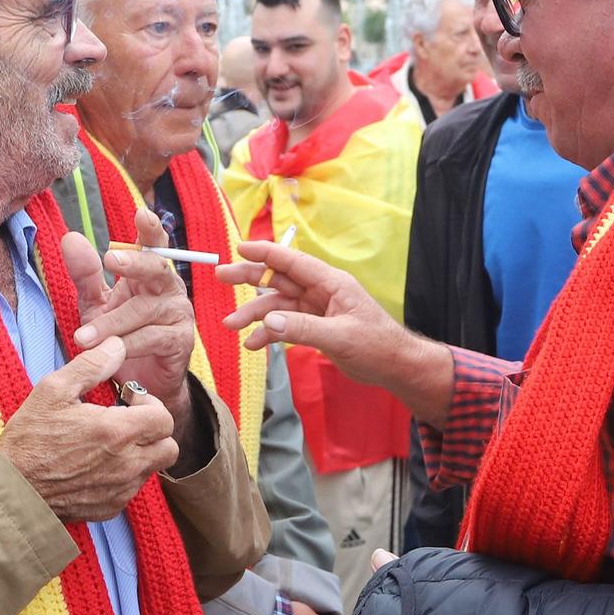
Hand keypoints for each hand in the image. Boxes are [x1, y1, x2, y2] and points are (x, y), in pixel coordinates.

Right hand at [0, 336, 179, 522]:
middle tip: (127, 421)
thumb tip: (117, 346)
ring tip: (110, 442)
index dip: (151, 405)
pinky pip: (133, 488)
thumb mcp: (53, 390)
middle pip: (169, 447)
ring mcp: (120, 489)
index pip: (164, 418)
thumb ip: (91, 365)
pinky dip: (124, 475)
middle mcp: (126, 464)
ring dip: (141, 452)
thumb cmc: (29, 439)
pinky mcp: (111, 507)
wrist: (11, 490)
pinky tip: (97, 464)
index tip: (129, 401)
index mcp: (116, 432)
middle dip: (154, 431)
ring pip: (153, 468)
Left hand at [64, 208, 201, 450]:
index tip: (141, 213)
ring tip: (82, 337)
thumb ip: (86, 275)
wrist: (141, 382)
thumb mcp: (97, 304)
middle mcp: (169, 288)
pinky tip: (108, 352)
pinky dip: (127, 345)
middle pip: (156, 268)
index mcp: (150, 274)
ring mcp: (178, 314)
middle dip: (134, 262)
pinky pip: (152, 338)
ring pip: (144, 310)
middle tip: (109, 258)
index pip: (153, 246)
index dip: (150, 230)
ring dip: (111, 324)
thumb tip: (70, 238)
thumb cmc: (120, 336)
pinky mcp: (180, 341)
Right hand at [217, 240, 453, 425]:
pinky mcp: (315, 327)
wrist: (393, 366)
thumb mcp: (340, 337)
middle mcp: (321, 291)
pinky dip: (268, 333)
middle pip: (279, 279)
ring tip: (230, 326)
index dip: (265, 253)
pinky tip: (253, 344)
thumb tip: (268, 321)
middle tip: (220, 277)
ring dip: (254, 314)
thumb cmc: (377, 346)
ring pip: (278, 304)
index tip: (239, 248)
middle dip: (250, 278)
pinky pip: (285, 324)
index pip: (293, 262)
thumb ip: (303, 329)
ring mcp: (316, 309)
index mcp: (331, 283)